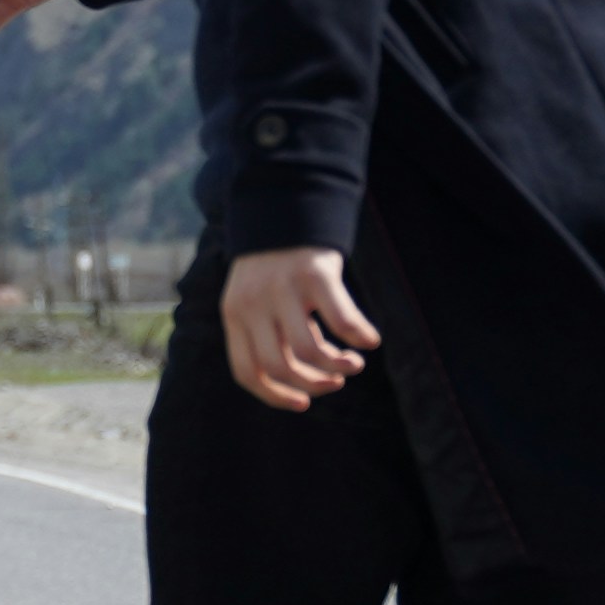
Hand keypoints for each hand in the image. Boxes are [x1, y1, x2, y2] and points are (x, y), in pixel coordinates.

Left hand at [220, 245, 376, 410]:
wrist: (286, 201)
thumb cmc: (276, 261)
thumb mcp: (256, 296)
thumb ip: (268, 331)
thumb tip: (304, 377)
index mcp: (234, 313)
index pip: (246, 372)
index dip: (275, 396)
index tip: (304, 403)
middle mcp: (252, 303)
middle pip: (279, 367)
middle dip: (312, 384)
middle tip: (336, 382)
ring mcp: (282, 288)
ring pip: (308, 351)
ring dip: (337, 367)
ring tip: (353, 364)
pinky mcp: (314, 273)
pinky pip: (341, 320)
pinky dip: (359, 337)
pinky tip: (370, 341)